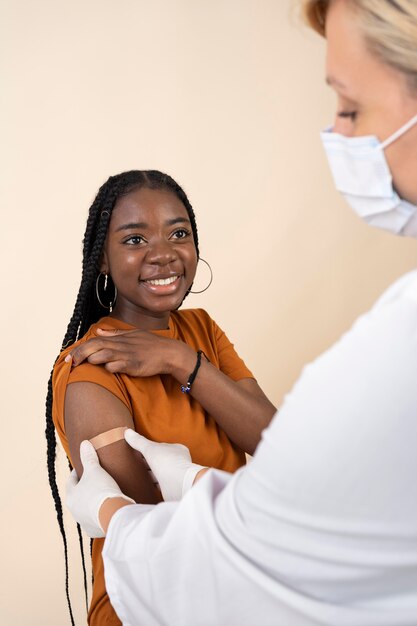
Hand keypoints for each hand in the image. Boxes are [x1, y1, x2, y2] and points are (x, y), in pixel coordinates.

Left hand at [65, 328, 191, 377]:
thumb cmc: (151, 344)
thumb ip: (114, 333)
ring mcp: (127, 355)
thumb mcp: (132, 334)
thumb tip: (98, 331)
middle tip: (69, 363)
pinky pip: (116, 366)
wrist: (169, 353)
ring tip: (87, 365)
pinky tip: (108, 369)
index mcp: (118, 338)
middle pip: (94, 347)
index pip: (93, 341)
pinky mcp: (134, 365)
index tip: (68, 358)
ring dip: (92, 360)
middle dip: (79, 355)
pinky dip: (109, 368)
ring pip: (103, 355)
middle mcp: (120, 345)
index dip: (78, 349)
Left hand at [66, 440, 133, 536]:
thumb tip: (84, 444)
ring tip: (103, 494)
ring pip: (86, 509)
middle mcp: (74, 511)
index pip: (71, 481)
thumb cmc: (101, 490)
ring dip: (92, 502)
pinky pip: (96, 520)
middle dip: (85, 488)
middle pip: (78, 495)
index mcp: (71, 496)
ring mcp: (84, 522)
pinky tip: (108, 509)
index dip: (78, 472)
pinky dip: (100, 514)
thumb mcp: (95, 470)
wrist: (113, 514)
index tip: (84, 467)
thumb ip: (88, 457)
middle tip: (95, 479)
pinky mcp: (95, 530)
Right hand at [124, 429, 206, 500]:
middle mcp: (177, 461)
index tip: (136, 451)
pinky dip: (151, 483)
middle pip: (159, 460)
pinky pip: (158, 484)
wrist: (177, 485)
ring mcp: (174, 475)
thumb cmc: (167, 462)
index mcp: (176, 449)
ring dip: (149, 474)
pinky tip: (143, 484)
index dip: (148, 449)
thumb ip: (139, 441)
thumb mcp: (150, 449)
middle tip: (133, 462)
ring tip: (135, 473)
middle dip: (148, 462)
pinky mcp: (171, 487)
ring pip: (158, 473)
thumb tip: (126, 431)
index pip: (159, 447)